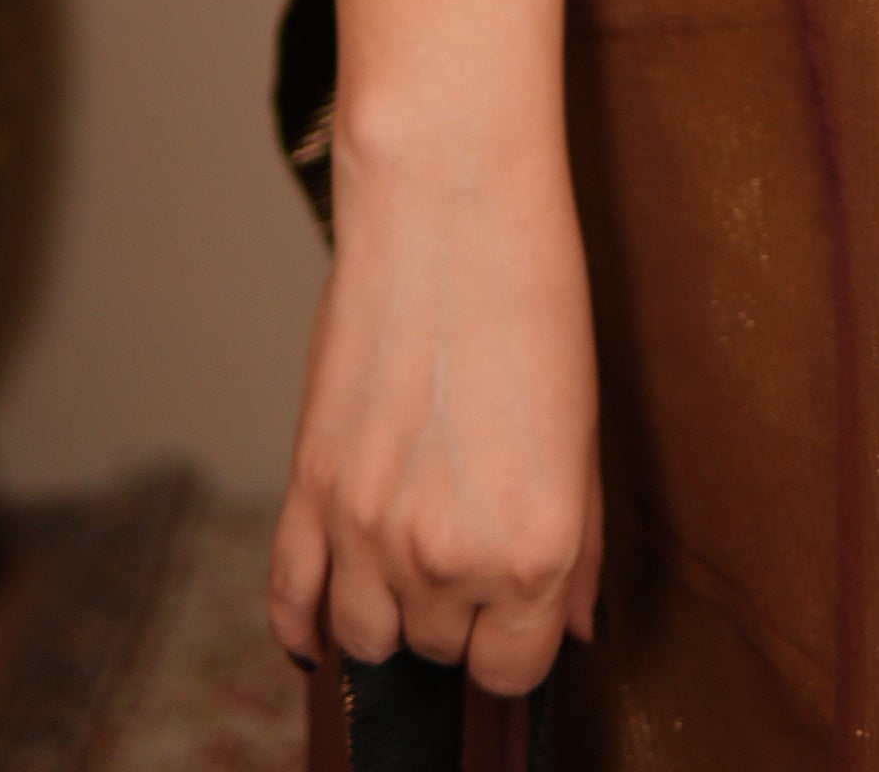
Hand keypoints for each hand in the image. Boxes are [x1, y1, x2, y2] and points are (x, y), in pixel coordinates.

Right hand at [269, 131, 601, 697]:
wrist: (448, 207)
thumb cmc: (535, 298)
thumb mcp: (587, 429)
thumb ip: (582, 546)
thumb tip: (576, 626)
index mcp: (532, 550)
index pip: (512, 671)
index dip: (518, 643)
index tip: (519, 612)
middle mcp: (447, 557)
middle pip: (442, 649)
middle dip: (461, 610)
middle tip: (475, 536)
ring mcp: (367, 529)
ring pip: (368, 638)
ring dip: (393, 611)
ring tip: (417, 550)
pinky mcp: (309, 489)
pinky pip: (291, 602)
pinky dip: (306, 625)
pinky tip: (325, 623)